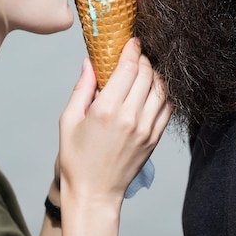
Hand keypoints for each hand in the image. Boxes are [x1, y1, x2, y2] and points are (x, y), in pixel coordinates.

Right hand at [59, 38, 170, 205]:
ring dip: (155, 74)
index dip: (132, 50)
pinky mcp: (154, 139)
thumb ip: (82, 88)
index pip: (128, 68)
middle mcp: (130, 117)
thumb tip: (90, 62)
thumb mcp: (69, 120)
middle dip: (143, 59)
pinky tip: (153, 90)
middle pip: (147, 74)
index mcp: (106, 110)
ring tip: (145, 70)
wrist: (94, 193)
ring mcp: (146, 129)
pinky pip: (167, 108)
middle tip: (136, 55)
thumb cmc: (76, 158)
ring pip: (161, 89)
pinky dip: (164, 93)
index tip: (132, 42)